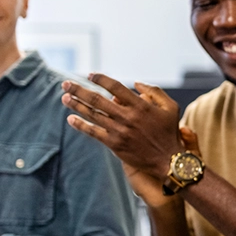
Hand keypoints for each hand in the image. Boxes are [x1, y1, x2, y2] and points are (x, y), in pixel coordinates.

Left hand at [62, 75, 182, 179]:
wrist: (168, 160)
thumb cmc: (169, 132)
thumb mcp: (171, 107)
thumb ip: (155, 91)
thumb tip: (136, 83)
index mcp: (141, 106)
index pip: (116, 87)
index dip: (101, 79)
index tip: (91, 75)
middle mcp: (128, 117)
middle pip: (97, 100)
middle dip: (79, 90)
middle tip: (65, 83)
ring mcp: (119, 131)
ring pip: (93, 115)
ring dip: (76, 105)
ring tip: (64, 97)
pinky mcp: (114, 144)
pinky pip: (93, 132)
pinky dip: (81, 125)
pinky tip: (70, 119)